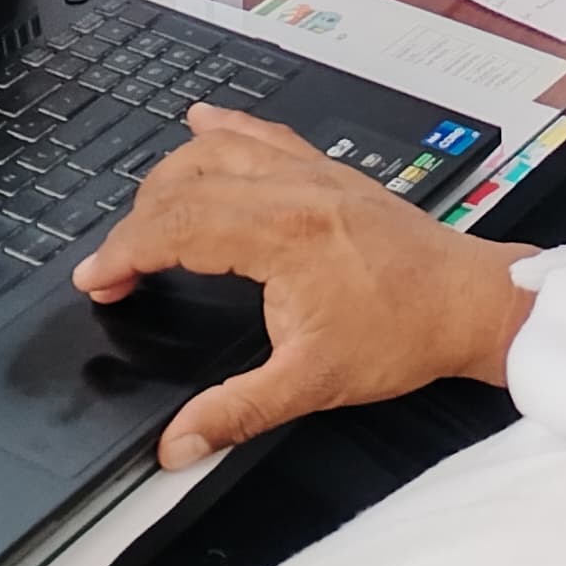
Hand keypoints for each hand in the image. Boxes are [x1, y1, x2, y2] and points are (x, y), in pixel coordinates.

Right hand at [73, 107, 536, 468]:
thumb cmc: (404, 335)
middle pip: (185, 184)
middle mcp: (292, 189)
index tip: (95, 279)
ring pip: (218, 150)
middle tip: (116, 270)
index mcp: (281, 234)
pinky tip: (201, 122)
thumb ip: (236, 412)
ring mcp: (312, 173)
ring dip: (170, 178)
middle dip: (137, 224)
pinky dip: (224, 130)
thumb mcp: (313, 383)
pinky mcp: (330, 172)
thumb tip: (178, 444)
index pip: (176, 227)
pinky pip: (264, 134)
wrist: (470, 303)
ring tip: (144, 217)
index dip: (124, 253)